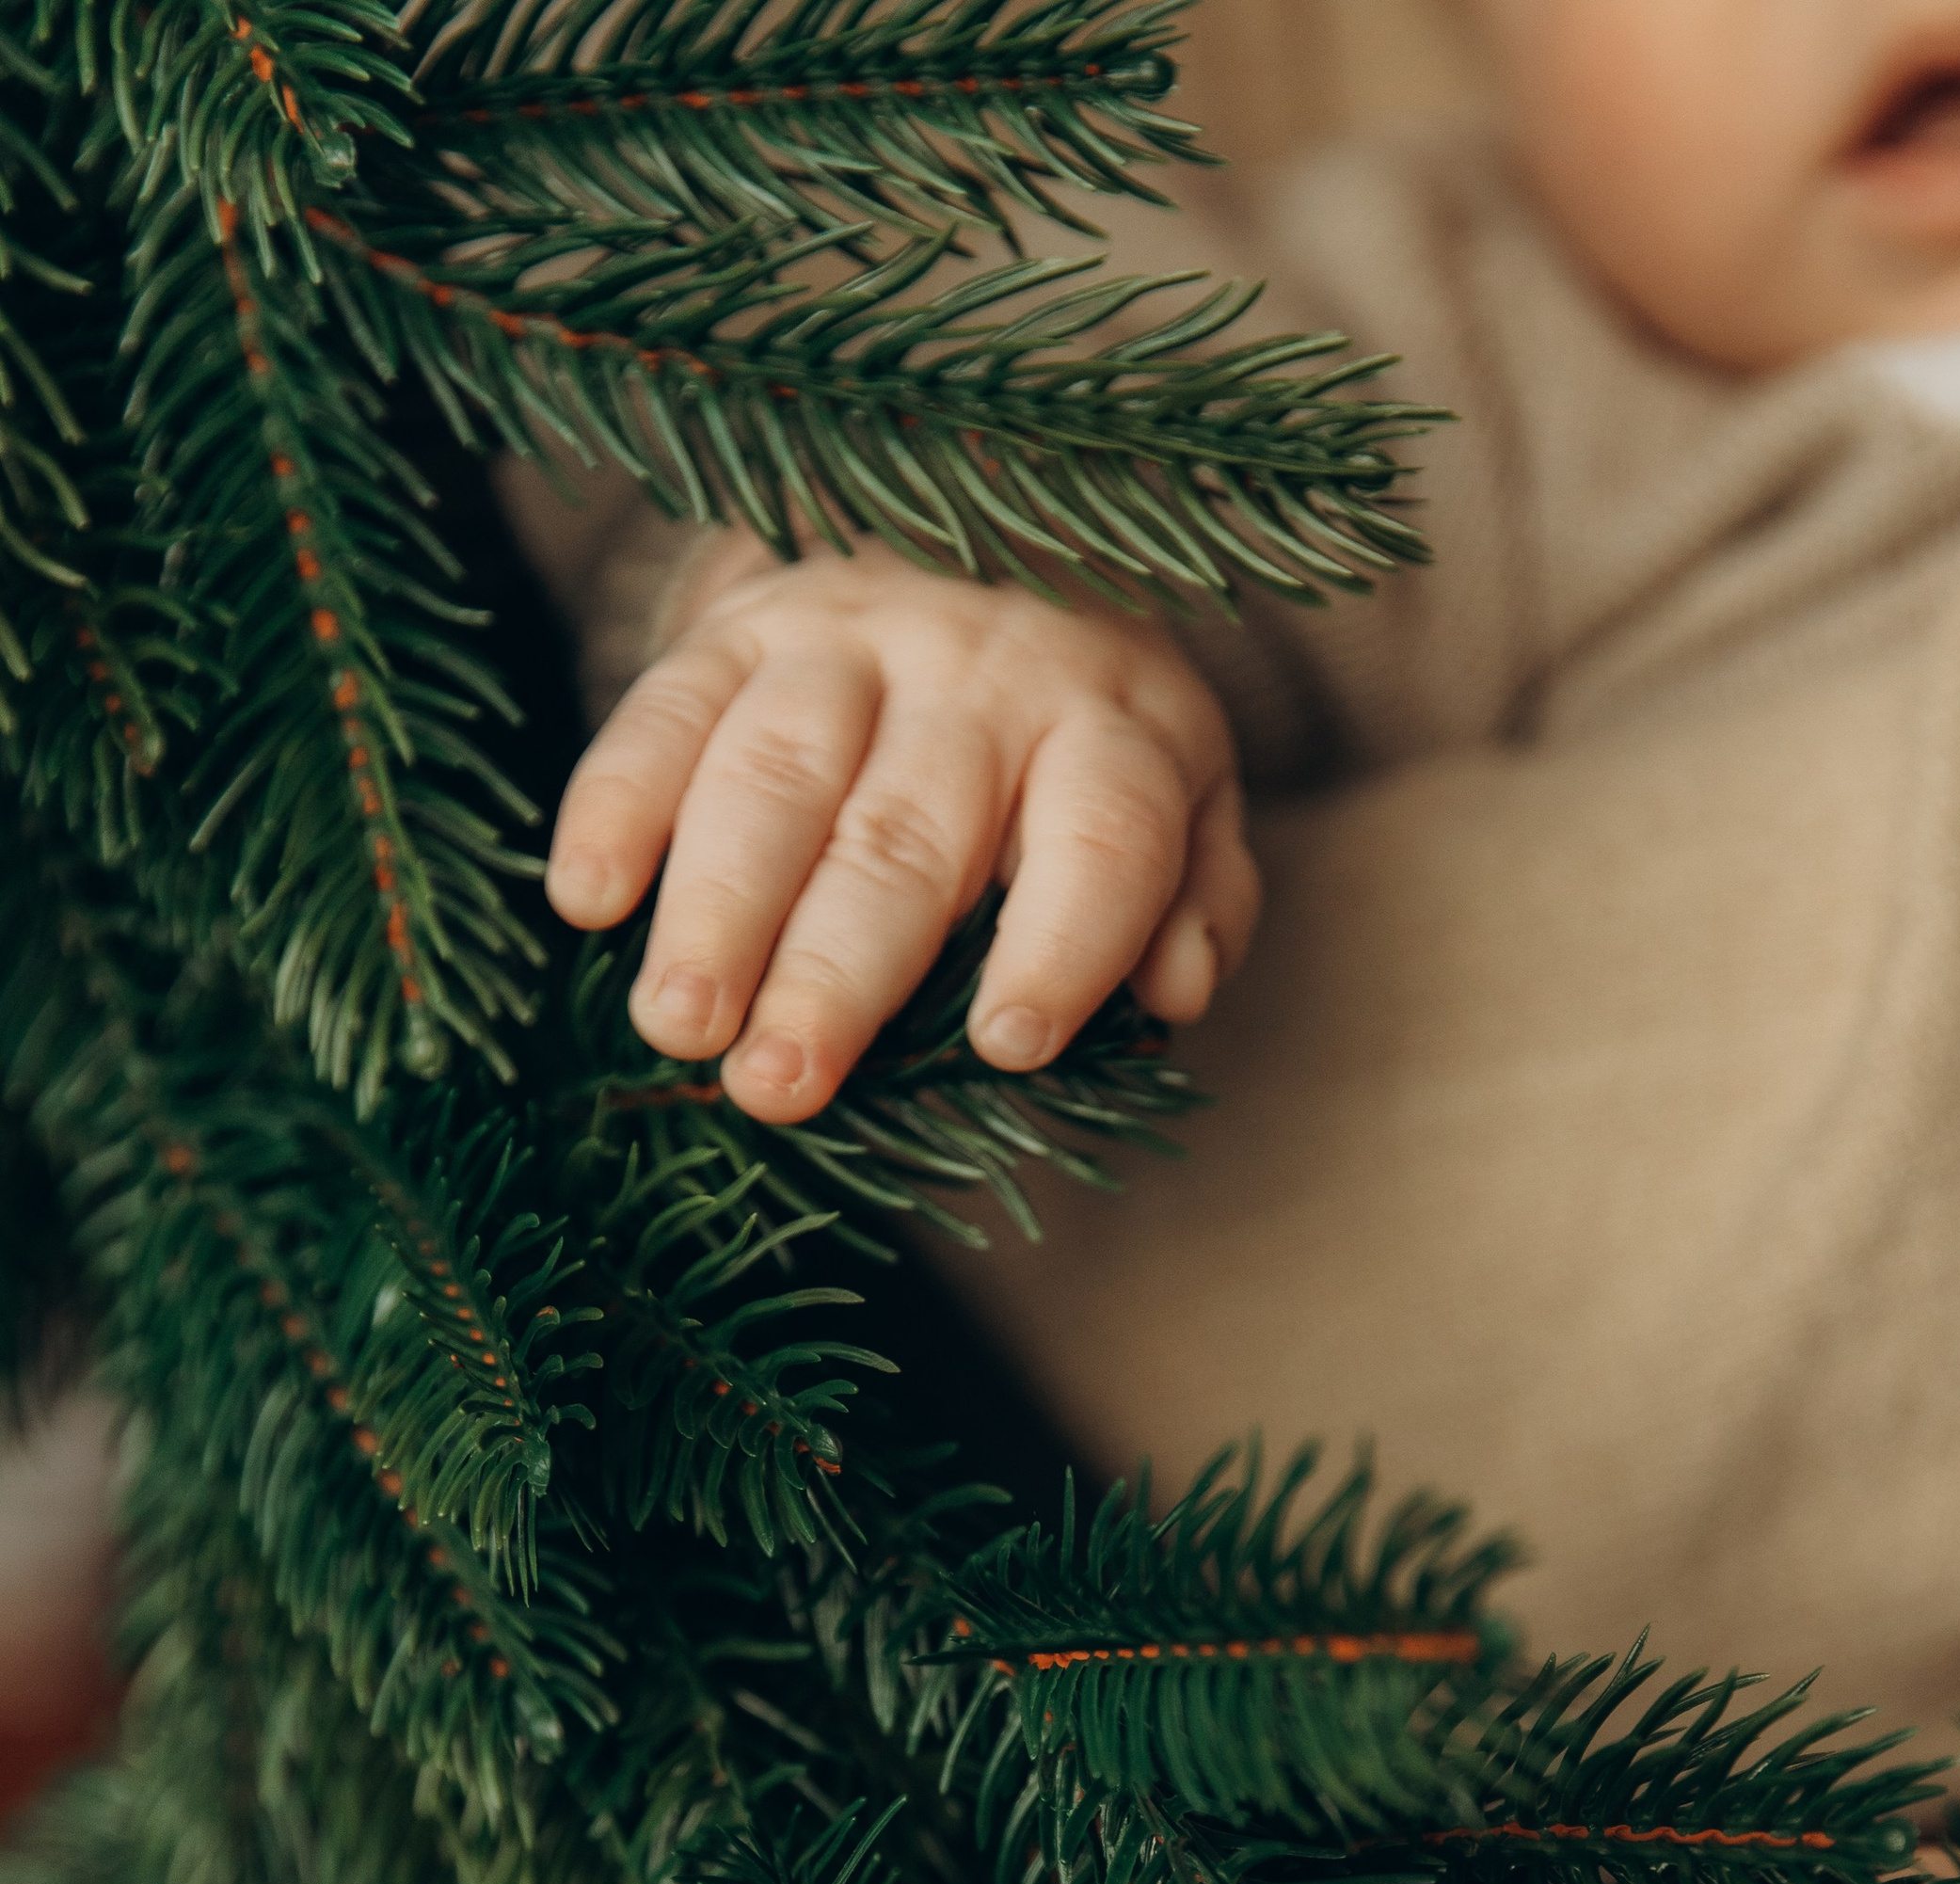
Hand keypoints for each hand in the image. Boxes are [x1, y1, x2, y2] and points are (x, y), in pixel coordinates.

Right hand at [544, 531, 1259, 1124]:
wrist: (993, 548)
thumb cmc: (1085, 746)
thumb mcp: (1184, 805)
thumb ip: (1195, 902)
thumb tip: (1176, 993)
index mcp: (1107, 729)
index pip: (1100, 838)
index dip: (1061, 941)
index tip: (1004, 1045)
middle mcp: (981, 672)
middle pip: (907, 832)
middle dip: (834, 968)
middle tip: (778, 1081)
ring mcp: (850, 638)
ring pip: (774, 775)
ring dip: (714, 907)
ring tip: (676, 1026)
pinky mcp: (740, 627)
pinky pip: (666, 708)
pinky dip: (616, 803)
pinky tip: (587, 901)